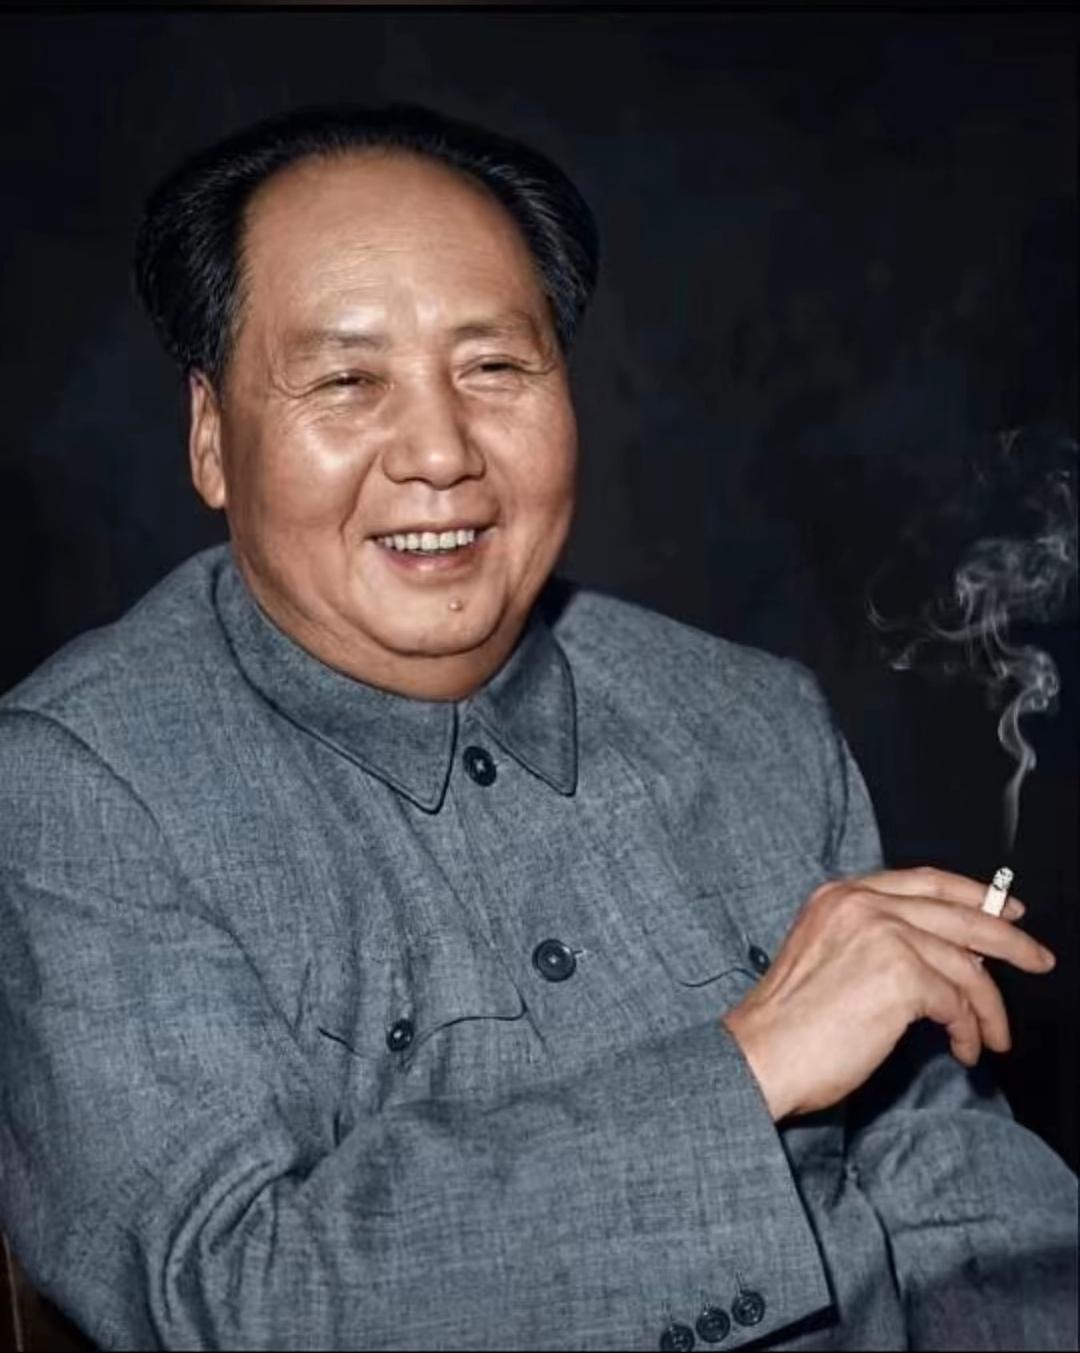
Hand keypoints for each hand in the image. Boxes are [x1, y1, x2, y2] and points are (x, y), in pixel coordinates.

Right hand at [721, 866, 1055, 1121]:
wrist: (762, 1054)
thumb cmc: (790, 1023)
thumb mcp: (828, 956)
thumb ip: (877, 941)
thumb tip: (947, 955)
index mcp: (840, 895)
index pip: (924, 880)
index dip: (972, 893)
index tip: (1004, 909)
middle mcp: (862, 904)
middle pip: (958, 912)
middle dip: (1008, 937)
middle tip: (1037, 958)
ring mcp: (883, 934)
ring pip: (966, 962)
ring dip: (988, 1006)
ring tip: (993, 1036)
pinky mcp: (900, 974)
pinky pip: (957, 1001)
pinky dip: (969, 1029)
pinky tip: (964, 1049)